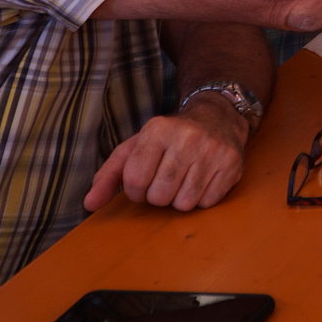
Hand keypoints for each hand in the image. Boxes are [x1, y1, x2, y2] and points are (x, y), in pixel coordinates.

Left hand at [83, 99, 247, 212]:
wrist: (218, 117)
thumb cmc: (169, 138)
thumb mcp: (136, 147)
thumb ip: (109, 175)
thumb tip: (89, 204)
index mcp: (157, 129)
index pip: (135, 182)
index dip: (136, 190)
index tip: (144, 181)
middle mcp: (187, 137)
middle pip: (159, 196)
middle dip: (159, 196)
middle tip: (166, 180)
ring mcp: (212, 150)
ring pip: (184, 203)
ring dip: (180, 199)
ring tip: (184, 180)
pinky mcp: (232, 163)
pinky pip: (207, 203)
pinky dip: (202, 198)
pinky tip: (202, 180)